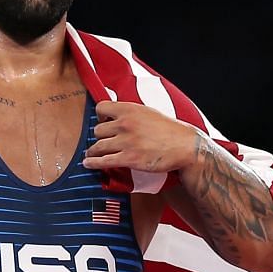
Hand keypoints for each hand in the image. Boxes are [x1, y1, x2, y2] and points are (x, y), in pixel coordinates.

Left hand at [83, 101, 200, 174]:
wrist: (184, 146)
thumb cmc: (169, 130)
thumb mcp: (149, 112)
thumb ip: (131, 113)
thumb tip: (115, 116)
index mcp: (130, 109)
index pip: (101, 108)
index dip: (99, 116)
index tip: (102, 123)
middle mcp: (126, 124)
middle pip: (97, 130)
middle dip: (99, 137)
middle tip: (102, 142)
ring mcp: (126, 142)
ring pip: (98, 146)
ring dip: (93, 151)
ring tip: (91, 154)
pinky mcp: (129, 159)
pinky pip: (103, 161)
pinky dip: (92, 163)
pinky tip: (87, 163)